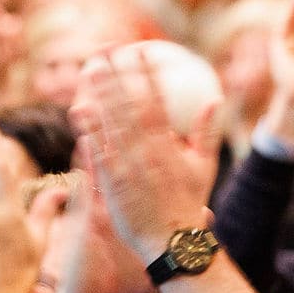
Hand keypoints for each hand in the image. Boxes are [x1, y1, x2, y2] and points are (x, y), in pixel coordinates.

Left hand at [73, 45, 211, 261]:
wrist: (173, 241)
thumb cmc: (188, 203)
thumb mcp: (203, 166)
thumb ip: (206, 131)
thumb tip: (214, 98)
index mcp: (169, 145)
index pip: (155, 100)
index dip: (145, 73)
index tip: (138, 51)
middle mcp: (147, 152)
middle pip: (128, 105)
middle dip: (118, 75)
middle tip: (106, 50)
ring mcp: (127, 167)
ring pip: (111, 123)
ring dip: (100, 94)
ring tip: (90, 69)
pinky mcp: (111, 183)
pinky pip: (98, 151)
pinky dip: (89, 130)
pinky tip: (79, 110)